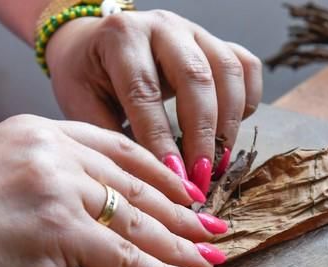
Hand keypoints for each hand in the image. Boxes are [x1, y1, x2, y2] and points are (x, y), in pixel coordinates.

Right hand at [0, 115, 227, 266]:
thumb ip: (49, 185)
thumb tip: (93, 219)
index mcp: (40, 132)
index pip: (120, 153)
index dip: (162, 179)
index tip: (190, 198)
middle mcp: (53, 150)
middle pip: (138, 186)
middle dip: (184, 215)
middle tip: (216, 233)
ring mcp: (55, 186)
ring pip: (139, 222)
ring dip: (184, 247)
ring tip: (215, 262)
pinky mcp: (53, 229)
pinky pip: (124, 257)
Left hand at [44, 10, 262, 193]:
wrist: (93, 46)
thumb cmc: (86, 77)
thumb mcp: (81, 103)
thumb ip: (109, 136)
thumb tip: (148, 179)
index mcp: (122, 36)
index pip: (144, 91)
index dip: (160, 139)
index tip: (173, 177)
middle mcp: (163, 27)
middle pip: (196, 77)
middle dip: (202, 135)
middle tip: (201, 177)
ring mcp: (195, 31)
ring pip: (228, 71)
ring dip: (228, 124)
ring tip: (217, 164)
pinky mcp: (216, 43)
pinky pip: (247, 67)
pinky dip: (247, 102)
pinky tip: (228, 132)